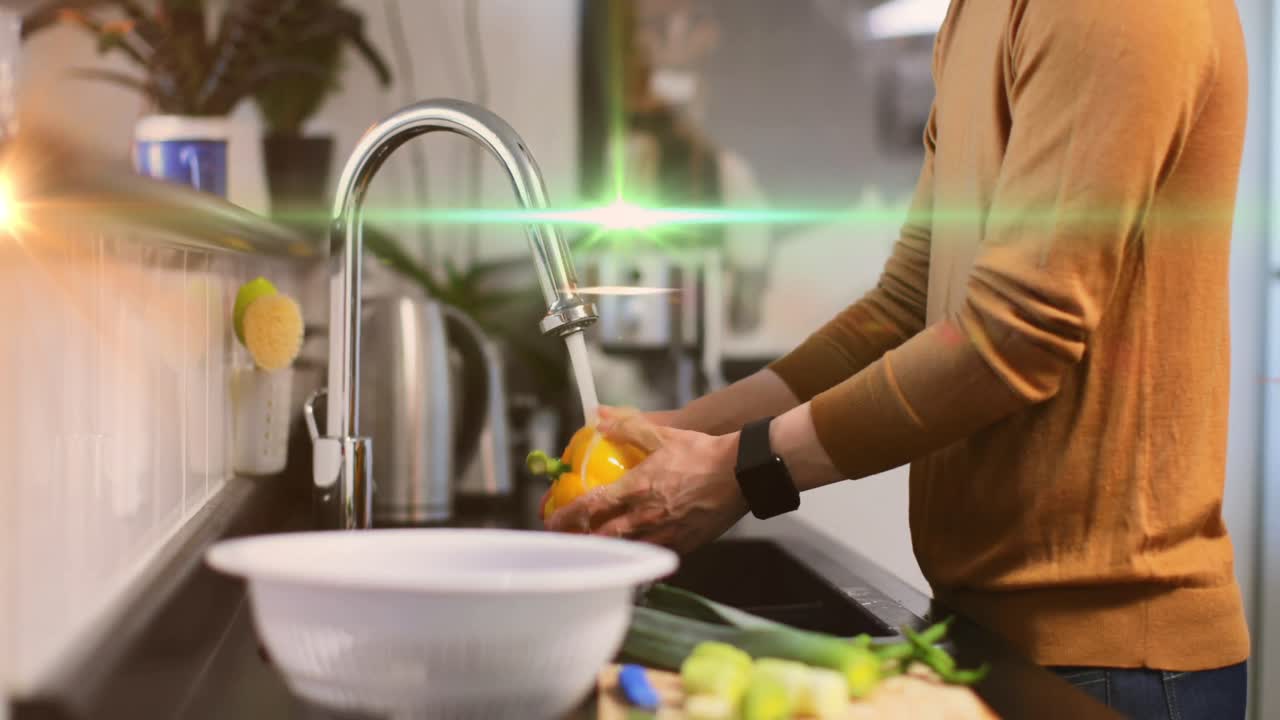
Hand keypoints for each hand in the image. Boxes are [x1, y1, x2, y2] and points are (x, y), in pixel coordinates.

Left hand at [545, 408, 747, 553]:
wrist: (742, 473)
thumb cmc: (702, 452)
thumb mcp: (662, 434)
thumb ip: (625, 426)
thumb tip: (596, 416)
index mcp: (636, 489)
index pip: (590, 508)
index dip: (565, 517)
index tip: (550, 521)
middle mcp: (646, 516)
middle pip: (601, 538)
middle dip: (579, 541)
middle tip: (566, 540)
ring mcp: (665, 534)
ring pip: (624, 551)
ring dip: (605, 551)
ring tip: (592, 549)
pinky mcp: (684, 545)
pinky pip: (652, 556)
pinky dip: (636, 557)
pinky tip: (630, 555)